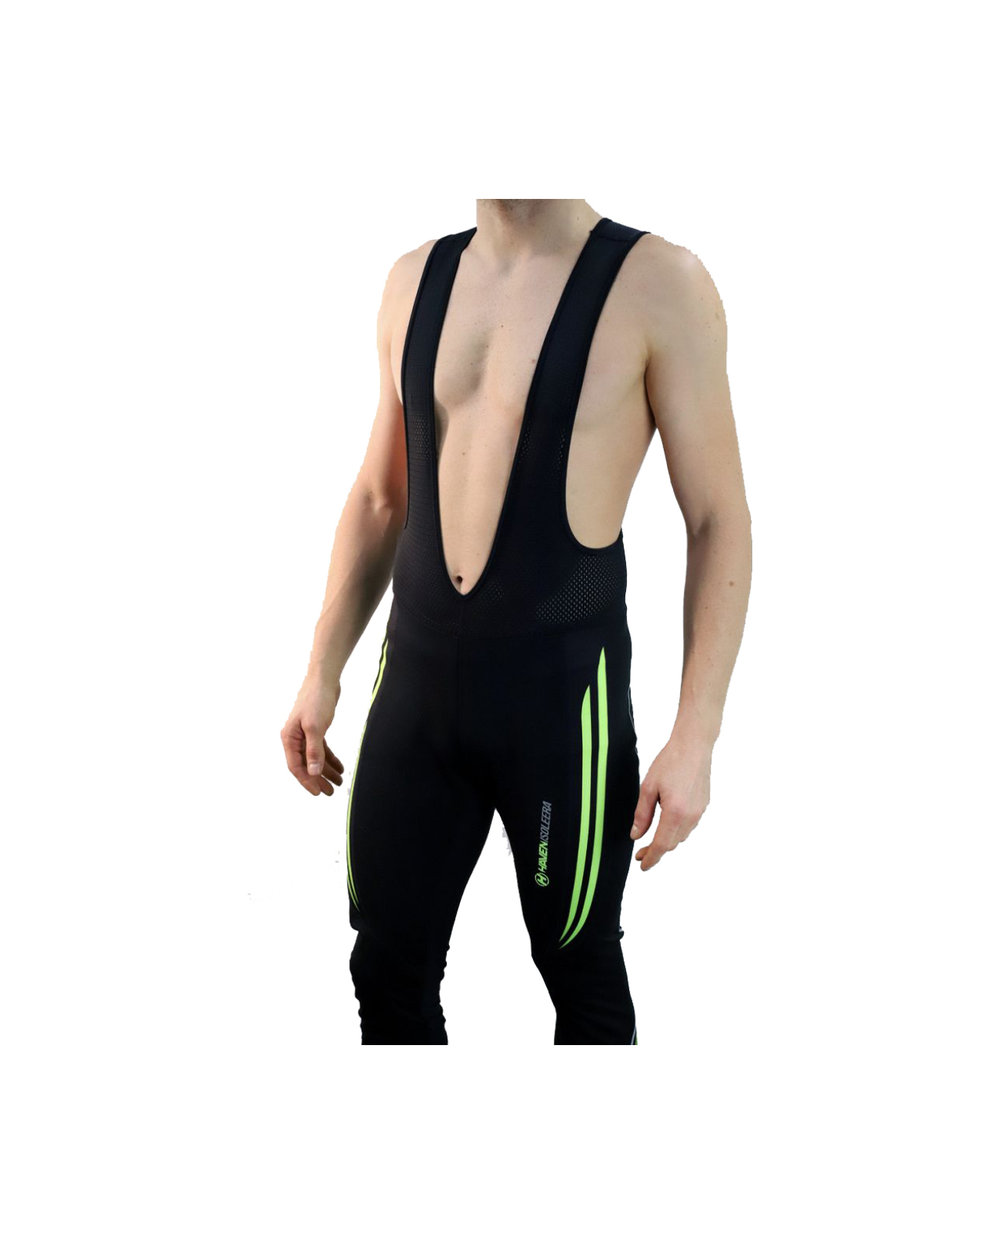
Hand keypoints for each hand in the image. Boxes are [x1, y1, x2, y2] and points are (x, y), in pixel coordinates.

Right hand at [281, 676, 344, 795]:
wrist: (324, 679)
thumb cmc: (316, 700)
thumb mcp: (315, 727)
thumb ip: (314, 751)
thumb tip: (312, 772)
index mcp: (289, 738)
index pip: (296, 767)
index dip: (307, 781)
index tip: (319, 793)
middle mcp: (294, 738)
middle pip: (305, 765)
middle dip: (318, 779)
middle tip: (331, 792)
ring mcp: (305, 734)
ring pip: (314, 758)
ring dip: (326, 771)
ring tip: (339, 782)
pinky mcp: (315, 730)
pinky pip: (321, 749)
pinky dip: (330, 759)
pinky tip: (340, 767)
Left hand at [629, 736, 710, 868]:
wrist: (694, 746)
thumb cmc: (670, 762)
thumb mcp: (648, 788)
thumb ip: (642, 814)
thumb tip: (636, 835)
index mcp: (675, 813)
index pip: (661, 845)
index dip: (651, 858)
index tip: (642, 866)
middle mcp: (690, 816)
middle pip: (672, 843)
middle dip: (657, 851)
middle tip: (641, 853)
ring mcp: (699, 812)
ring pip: (681, 836)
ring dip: (667, 840)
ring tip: (652, 839)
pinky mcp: (703, 806)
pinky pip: (689, 825)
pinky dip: (677, 830)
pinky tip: (667, 823)